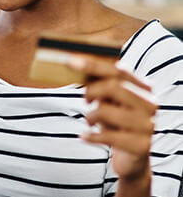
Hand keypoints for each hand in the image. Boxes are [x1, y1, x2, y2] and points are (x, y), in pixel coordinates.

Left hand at [69, 56, 156, 182]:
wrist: (133, 158)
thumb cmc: (117, 123)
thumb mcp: (110, 101)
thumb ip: (100, 84)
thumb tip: (76, 65)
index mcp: (144, 88)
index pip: (118, 71)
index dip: (93, 65)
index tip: (71, 62)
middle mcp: (149, 104)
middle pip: (113, 86)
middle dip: (91, 91)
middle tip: (85, 100)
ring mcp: (147, 125)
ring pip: (106, 110)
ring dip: (90, 115)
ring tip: (89, 121)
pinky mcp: (141, 146)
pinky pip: (107, 136)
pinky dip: (90, 135)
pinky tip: (84, 136)